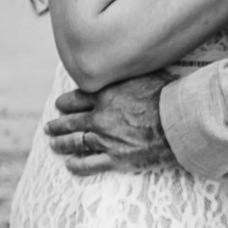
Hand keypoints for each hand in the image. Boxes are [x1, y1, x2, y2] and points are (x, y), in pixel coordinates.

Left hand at [45, 73, 175, 173]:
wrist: (178, 121)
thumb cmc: (168, 95)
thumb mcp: (146, 73)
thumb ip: (131, 73)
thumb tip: (130, 62)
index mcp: (106, 95)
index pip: (77, 99)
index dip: (66, 103)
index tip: (60, 105)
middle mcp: (100, 117)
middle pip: (71, 121)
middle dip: (58, 124)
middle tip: (49, 127)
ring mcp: (106, 139)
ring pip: (76, 142)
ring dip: (62, 143)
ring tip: (53, 145)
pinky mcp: (117, 158)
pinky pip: (91, 164)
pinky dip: (78, 165)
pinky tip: (70, 165)